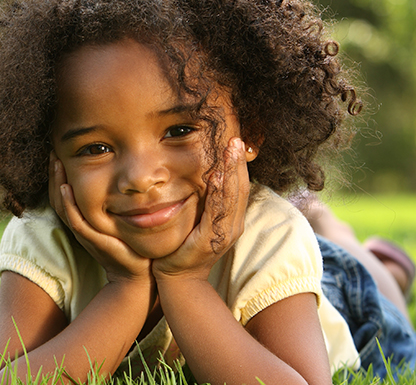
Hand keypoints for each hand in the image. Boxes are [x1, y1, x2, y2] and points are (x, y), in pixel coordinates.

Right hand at [49, 152, 152, 284]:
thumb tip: (124, 178)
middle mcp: (80, 225)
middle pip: (57, 196)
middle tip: (53, 152)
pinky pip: (74, 219)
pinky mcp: (91, 239)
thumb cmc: (131, 244)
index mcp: (83, 219)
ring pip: (62, 205)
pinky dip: (67, 203)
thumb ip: (116, 201)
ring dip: (57, 183)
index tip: (60, 154)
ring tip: (57, 163)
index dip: (58, 175)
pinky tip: (65, 187)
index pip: (63, 194)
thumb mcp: (119, 218)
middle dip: (54, 174)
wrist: (138, 272)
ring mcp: (84, 232)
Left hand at [152, 137, 250, 280]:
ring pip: (232, 197)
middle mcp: (233, 225)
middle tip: (236, 138)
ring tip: (231, 149)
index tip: (236, 141)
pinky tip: (216, 177)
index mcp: (231, 220)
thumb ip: (204, 202)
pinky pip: (216, 212)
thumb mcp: (197, 221)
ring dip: (231, 171)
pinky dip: (218, 194)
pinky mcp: (210, 241)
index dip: (239, 164)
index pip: (239, 186)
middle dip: (238, 162)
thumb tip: (204, 177)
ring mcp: (224, 234)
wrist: (177, 279)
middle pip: (240, 187)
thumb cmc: (183, 248)